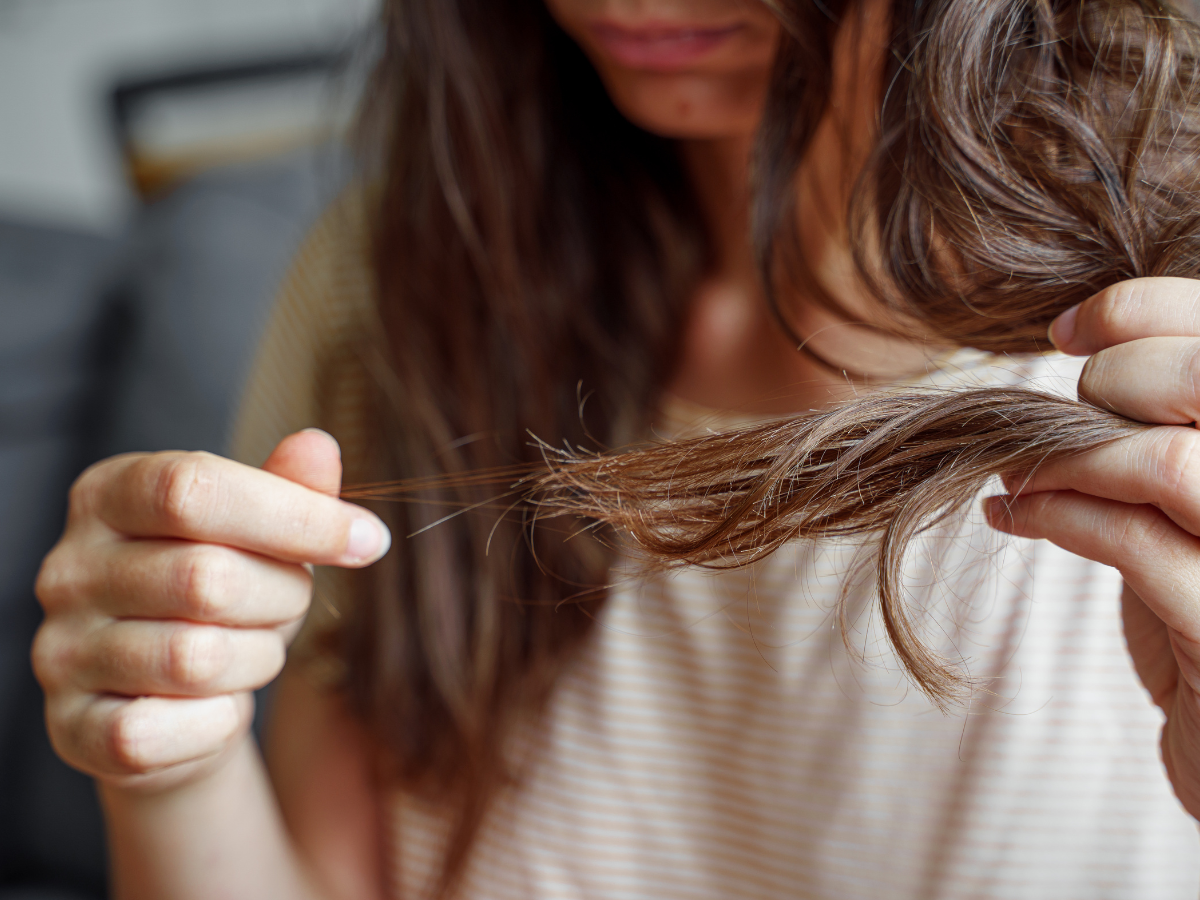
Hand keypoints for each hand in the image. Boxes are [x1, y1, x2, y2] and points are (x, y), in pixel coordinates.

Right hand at [33, 430, 389, 792]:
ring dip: (256, 660)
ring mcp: (61, 650)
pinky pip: (159, 731)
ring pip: (195, 659)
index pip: (194, 489)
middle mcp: (69, 567)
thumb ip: (289, 489)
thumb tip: (318, 446)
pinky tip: (217, 707)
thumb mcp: (262, 536)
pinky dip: (216, 722)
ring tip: (251, 653)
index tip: (369, 540)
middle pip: (207, 578)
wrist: (172, 705)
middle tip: (288, 605)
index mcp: (109, 494)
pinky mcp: (71, 728)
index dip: (295, 516)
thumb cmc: (223, 600)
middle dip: (282, 598)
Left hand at [985, 276, 1199, 817]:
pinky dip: (1054, 518)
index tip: (1068, 331)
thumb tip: (1081, 352)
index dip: (1144, 310)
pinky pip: (1133, 545)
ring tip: (1018, 472)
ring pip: (1166, 462)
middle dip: (1112, 379)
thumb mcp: (1186, 495)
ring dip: (1068, 456)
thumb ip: (1160, 425)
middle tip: (1057, 414)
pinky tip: (1011, 515)